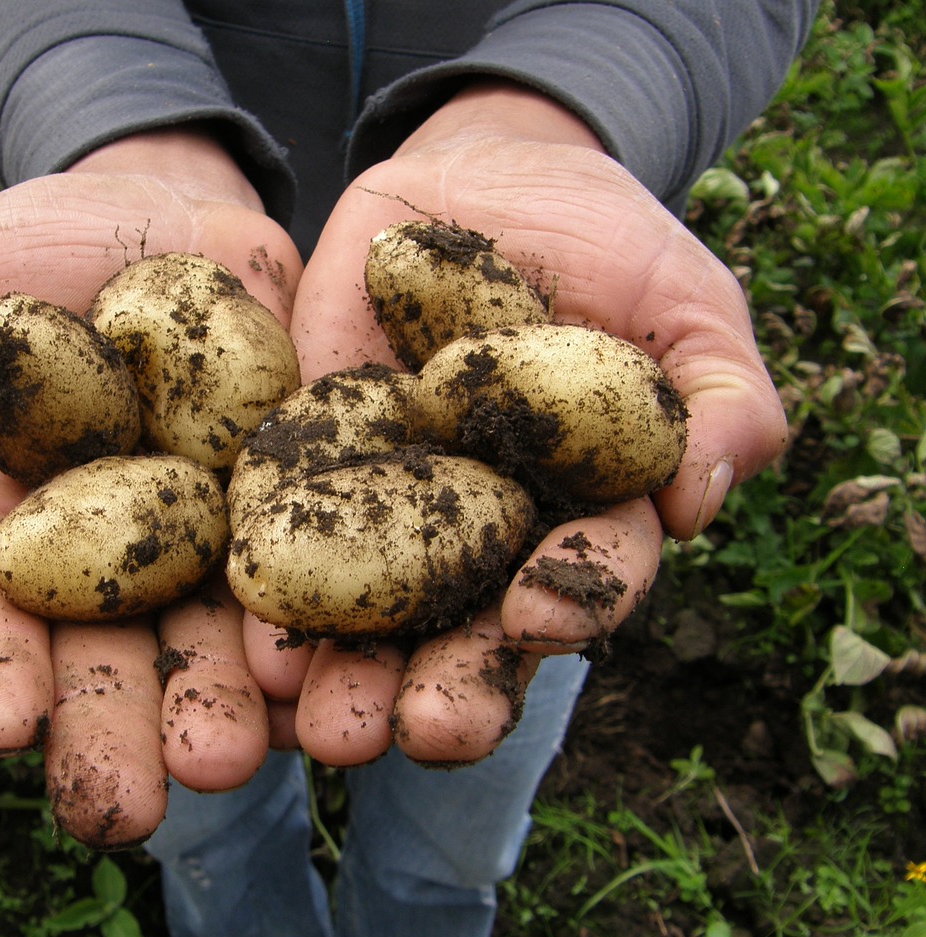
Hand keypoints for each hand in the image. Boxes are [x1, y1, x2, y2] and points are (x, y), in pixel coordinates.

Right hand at [0, 128, 301, 847]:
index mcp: (15, 523)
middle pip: (111, 654)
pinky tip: (331, 684)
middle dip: (116, 728)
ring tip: (236, 761)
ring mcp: (213, 533)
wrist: (170, 216)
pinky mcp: (300, 500)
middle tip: (126, 807)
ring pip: (220, 637)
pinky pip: (318, 569)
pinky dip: (325, 627)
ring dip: (229, 705)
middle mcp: (114, 553)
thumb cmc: (31, 252)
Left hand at [245, 83, 787, 766]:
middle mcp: (482, 532)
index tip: (535, 618)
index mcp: (580, 515)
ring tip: (318, 726)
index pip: (583, 578)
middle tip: (417, 734)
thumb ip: (721, 397)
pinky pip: (283, 521)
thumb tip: (702, 499)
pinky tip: (243, 632)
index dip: (569, 602)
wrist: (490, 174)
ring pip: (371, 608)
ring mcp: (391, 501)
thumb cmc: (612, 244)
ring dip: (347, 670)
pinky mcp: (310, 456)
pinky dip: (268, 574)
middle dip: (447, 685)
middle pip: (468, 627)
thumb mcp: (687, 303)